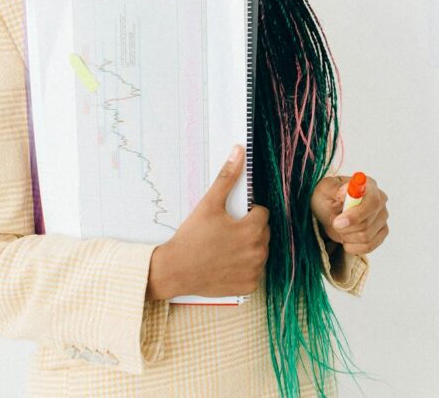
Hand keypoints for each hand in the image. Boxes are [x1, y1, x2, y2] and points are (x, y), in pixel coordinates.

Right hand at [146, 145, 269, 299]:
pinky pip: (255, 272)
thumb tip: (239, 152)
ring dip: (249, 248)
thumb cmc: (191, 236)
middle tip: (226, 233)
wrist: (175, 270)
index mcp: (252, 230)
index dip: (247, 214)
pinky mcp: (249, 286)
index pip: (262, 214)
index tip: (230, 219)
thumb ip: (227, 177)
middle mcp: (258, 252)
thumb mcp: (209, 204)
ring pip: (261, 251)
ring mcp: (254, 271)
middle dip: (250, 229)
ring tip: (226, 248)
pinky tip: (228, 264)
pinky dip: (245, 268)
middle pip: (263, 233)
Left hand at [310, 174, 389, 255]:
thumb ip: (336, 189)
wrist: (328, 211)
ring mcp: (382, 217)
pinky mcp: (381, 232)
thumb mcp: (325, 190)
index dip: (356, 215)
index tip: (338, 223)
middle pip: (366, 223)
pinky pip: (368, 246)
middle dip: (345, 228)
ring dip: (346, 236)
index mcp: (369, 185)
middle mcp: (380, 200)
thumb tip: (346, 189)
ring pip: (366, 237)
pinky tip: (345, 238)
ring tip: (339, 228)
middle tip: (334, 222)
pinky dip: (353, 246)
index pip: (372, 202)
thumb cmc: (327, 197)